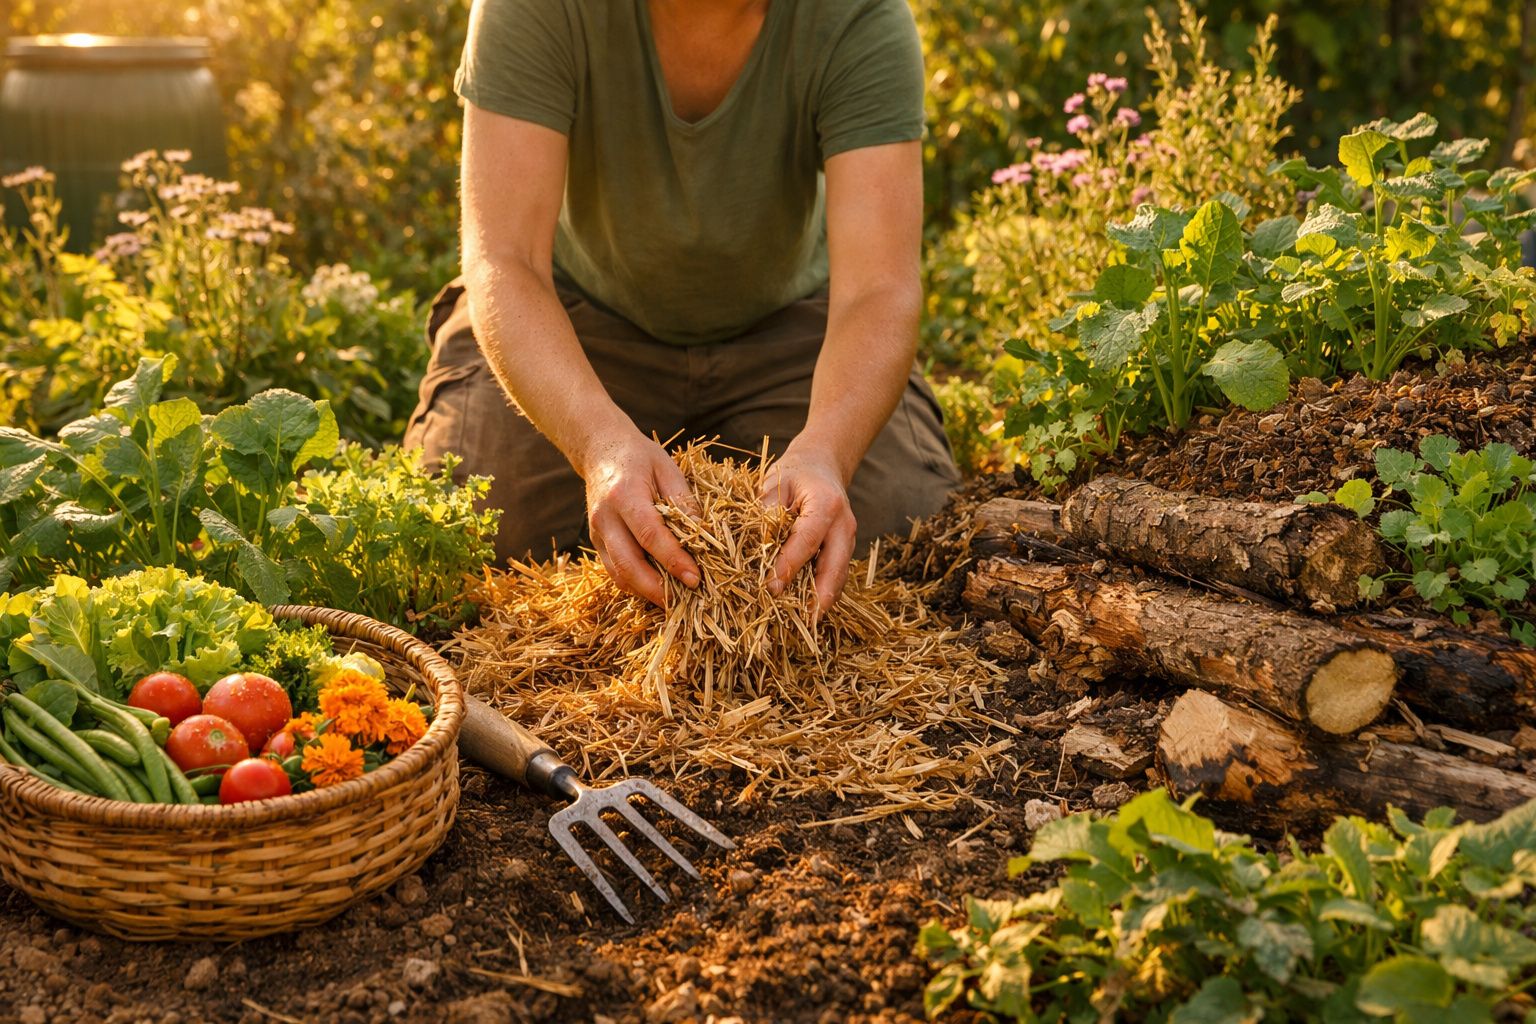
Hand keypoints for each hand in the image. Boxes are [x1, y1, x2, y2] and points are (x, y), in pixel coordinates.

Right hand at [583, 432, 700, 605]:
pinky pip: (615, 571)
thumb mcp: (667, 468)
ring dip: (646, 592)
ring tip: (674, 601)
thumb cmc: (639, 457)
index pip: (650, 535)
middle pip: (628, 564)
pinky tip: (657, 588)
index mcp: (624, 494)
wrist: (600, 450)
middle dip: (657, 588)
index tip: (695, 577)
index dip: (673, 560)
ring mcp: (596, 532)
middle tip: (686, 599)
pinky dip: (635, 584)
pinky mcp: (596, 542)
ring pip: (619, 574)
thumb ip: (683, 501)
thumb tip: (704, 536)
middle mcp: (605, 517)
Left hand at [761, 445, 857, 614]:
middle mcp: (844, 525)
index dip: (789, 566)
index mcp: (826, 505)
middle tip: (801, 622)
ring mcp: (849, 539)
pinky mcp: (845, 550)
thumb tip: (755, 548)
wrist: (822, 465)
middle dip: (818, 597)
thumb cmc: (794, 474)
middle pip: (835, 568)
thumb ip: (766, 513)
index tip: (771, 587)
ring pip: (839, 577)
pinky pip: (836, 575)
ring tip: (802, 623)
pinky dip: (823, 592)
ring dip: (822, 600)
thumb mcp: (774, 483)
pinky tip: (806, 608)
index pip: (806, 542)